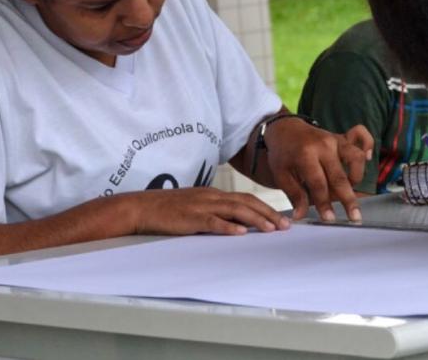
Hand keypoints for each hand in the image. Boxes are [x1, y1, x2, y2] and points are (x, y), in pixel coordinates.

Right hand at [130, 187, 290, 235]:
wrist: (142, 207)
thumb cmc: (169, 210)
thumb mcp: (197, 207)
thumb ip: (216, 212)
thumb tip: (237, 224)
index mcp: (214, 194)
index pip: (246, 198)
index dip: (265, 208)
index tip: (280, 218)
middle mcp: (212, 197)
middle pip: (246, 202)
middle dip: (268, 214)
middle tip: (285, 226)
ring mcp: (202, 206)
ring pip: (235, 210)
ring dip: (255, 220)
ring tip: (270, 229)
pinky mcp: (190, 218)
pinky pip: (212, 221)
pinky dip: (228, 227)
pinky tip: (240, 233)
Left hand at [265, 119, 373, 221]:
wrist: (285, 128)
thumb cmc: (282, 153)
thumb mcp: (281, 174)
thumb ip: (294, 195)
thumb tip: (301, 216)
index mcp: (305, 155)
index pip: (319, 184)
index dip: (325, 203)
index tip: (329, 218)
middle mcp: (324, 146)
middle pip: (340, 176)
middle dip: (347, 199)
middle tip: (354, 217)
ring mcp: (335, 139)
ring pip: (356, 158)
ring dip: (357, 177)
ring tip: (351, 191)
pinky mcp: (342, 137)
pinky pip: (362, 137)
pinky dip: (368, 146)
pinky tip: (368, 158)